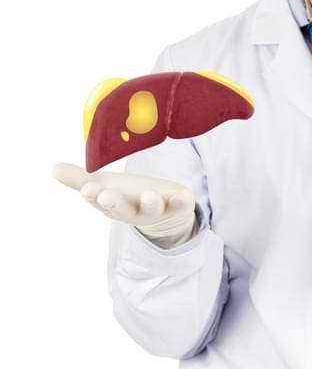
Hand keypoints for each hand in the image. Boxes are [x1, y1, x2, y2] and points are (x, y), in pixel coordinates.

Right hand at [52, 163, 196, 248]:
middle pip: (123, 209)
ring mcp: (157, 209)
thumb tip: (53, 168)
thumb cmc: (128, 196)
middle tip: (105, 196)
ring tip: (149, 196)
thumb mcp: (104, 186)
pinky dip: (183, 200)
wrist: (164, 215)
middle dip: (114, 203)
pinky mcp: (178, 205)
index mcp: (114, 204)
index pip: (100, 201)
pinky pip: (182, 204)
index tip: (87, 189)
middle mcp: (134, 209)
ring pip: (152, 209)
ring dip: (150, 203)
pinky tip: (185, 194)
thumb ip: (80, 179)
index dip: (93, 196)